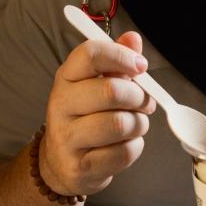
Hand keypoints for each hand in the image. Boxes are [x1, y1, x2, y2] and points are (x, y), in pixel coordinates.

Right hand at [39, 32, 155, 196]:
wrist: (60, 162)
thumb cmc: (86, 115)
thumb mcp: (96, 82)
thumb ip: (117, 59)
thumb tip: (133, 38)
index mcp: (66, 78)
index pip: (91, 54)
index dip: (122, 56)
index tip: (140, 66)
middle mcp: (61, 105)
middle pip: (112, 91)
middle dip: (139, 96)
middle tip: (145, 102)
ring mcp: (67, 138)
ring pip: (120, 124)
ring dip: (139, 123)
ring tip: (136, 123)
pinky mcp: (80, 167)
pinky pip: (123, 153)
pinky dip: (134, 147)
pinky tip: (126, 143)